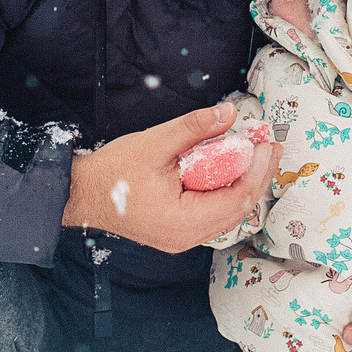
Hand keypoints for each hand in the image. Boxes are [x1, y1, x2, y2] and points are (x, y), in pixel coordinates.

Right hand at [61, 102, 278, 253]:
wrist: (81, 194)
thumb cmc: (112, 172)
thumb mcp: (154, 143)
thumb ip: (194, 128)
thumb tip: (229, 113)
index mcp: (181, 222)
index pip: (235, 199)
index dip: (256, 171)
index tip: (266, 144)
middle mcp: (186, 237)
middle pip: (237, 209)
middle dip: (257, 176)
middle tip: (270, 147)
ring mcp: (182, 238)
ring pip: (227, 214)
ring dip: (243, 184)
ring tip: (255, 156)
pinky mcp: (177, 232)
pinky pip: (213, 214)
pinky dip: (225, 192)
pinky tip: (231, 171)